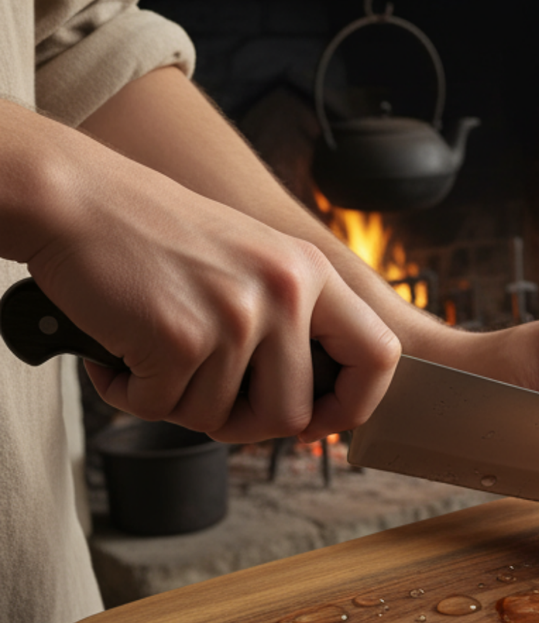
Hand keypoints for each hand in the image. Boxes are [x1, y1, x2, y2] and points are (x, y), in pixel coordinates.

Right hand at [11, 107, 399, 442]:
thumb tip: (313, 410)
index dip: (353, 404)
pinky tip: (119, 352)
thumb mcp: (253, 259)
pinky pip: (162, 410)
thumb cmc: (156, 235)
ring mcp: (236, 314)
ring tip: (152, 354)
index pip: (379, 355)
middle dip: (243, 424)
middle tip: (202, 395)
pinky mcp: (180, 337)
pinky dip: (131, 394)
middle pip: (292, 415)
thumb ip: (291, 320)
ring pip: (220, 419)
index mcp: (311, 272)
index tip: (317, 421)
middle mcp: (285, 291)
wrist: (76, 198)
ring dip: (177, 404)